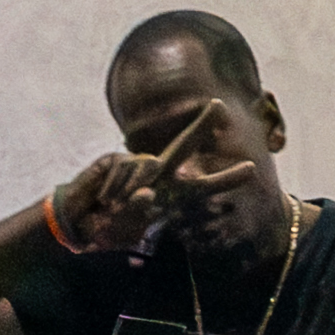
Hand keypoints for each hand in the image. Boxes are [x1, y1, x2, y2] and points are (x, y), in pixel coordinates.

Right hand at [50, 102, 256, 250]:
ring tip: (116, 207)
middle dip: (200, 126)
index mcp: (171, 195)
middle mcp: (158, 175)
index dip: (225, 179)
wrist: (82, 224)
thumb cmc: (112, 228)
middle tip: (219, 105)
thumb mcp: (132, 226)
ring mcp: (137, 165)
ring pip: (144, 170)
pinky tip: (105, 197)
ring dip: (129, 193)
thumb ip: (140, 211)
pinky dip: (113, 187)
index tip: (251, 169)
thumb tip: (145, 193)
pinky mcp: (115, 159)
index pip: (202, 186)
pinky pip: (121, 170)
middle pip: (182, 145)